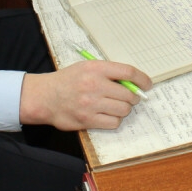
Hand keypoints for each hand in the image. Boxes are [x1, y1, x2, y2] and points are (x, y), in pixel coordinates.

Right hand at [19, 60, 153, 130]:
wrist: (45, 97)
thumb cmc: (68, 81)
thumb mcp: (86, 67)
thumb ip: (108, 73)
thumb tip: (133, 84)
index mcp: (96, 68)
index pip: (128, 72)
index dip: (142, 79)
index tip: (147, 84)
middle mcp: (94, 85)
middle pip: (128, 94)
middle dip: (132, 98)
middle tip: (128, 98)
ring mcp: (91, 104)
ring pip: (123, 110)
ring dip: (124, 110)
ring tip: (115, 106)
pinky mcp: (87, 120)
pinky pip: (113, 123)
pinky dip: (114, 120)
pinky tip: (107, 115)